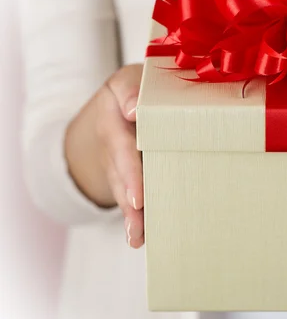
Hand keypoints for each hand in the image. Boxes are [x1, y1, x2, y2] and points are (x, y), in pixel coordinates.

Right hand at [65, 65, 144, 247]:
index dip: (130, 171)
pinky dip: (136, 218)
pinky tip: (141, 238)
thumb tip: (134, 110)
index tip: (138, 195)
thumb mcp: (128, 81)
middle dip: (131, 199)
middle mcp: (113, 148)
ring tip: (137, 237)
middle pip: (121, 177)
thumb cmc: (136, 90)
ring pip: (123, 192)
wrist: (118, 103)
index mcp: (114, 121)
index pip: (122, 147)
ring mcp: (118, 166)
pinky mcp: (129, 178)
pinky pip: (130, 197)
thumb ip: (130, 90)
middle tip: (139, 220)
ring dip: (131, 216)